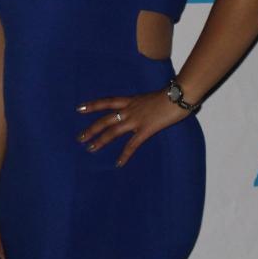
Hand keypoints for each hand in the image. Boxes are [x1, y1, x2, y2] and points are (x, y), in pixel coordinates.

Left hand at [76, 89, 192, 167]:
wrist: (178, 95)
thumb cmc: (170, 95)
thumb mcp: (151, 96)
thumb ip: (144, 103)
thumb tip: (145, 107)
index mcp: (131, 100)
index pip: (107, 102)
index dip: (92, 105)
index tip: (79, 108)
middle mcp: (130, 109)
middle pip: (105, 119)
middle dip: (91, 129)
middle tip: (79, 138)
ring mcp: (136, 120)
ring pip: (113, 131)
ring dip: (101, 141)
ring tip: (91, 148)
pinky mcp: (146, 130)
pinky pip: (132, 145)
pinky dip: (124, 155)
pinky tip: (118, 163)